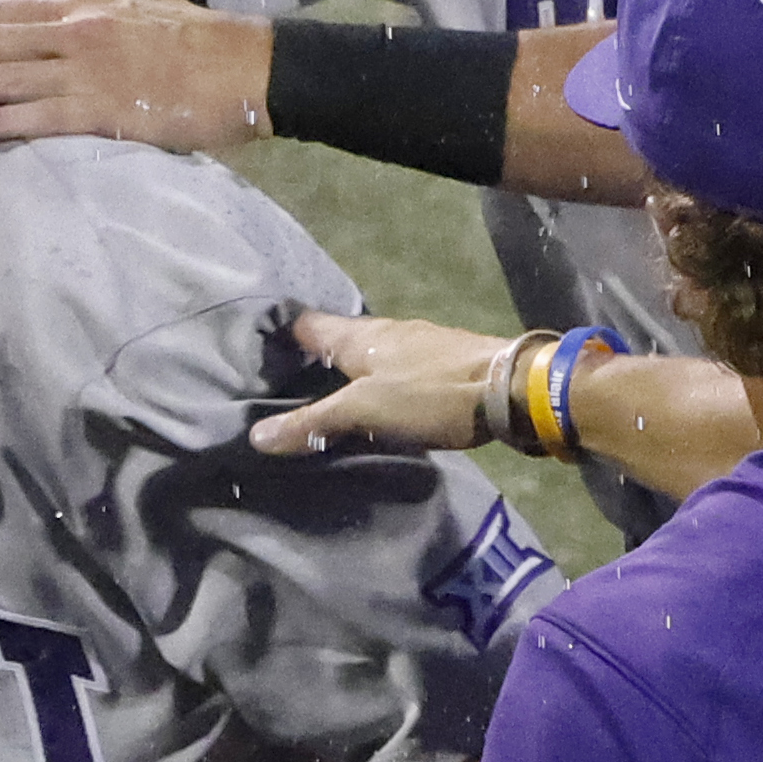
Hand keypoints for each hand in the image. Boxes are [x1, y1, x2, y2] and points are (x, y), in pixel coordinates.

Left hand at [0, 0, 274, 154]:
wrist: (251, 66)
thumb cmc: (194, 37)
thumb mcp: (132, 5)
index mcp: (82, 9)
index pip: (1, 8)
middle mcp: (77, 35)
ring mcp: (92, 74)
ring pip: (9, 77)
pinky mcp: (111, 113)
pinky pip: (49, 117)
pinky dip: (10, 119)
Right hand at [251, 310, 526, 459]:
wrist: (511, 390)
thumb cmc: (431, 393)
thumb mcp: (365, 411)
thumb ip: (314, 422)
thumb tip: (256, 436)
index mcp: (357, 336)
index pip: (304, 325)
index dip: (277, 336)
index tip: (252, 356)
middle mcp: (383, 332)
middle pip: (335, 340)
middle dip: (310, 359)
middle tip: (281, 387)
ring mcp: (414, 346)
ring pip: (366, 355)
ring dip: (345, 373)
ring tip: (322, 400)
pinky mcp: (439, 365)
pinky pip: (393, 370)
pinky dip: (375, 384)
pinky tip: (375, 404)